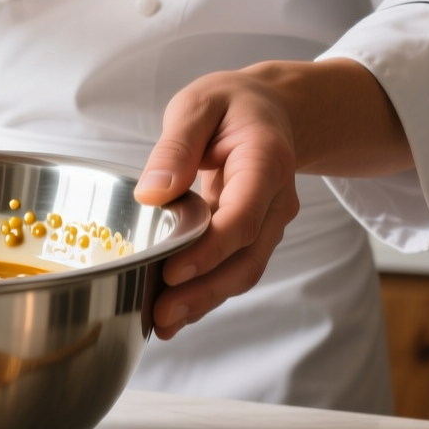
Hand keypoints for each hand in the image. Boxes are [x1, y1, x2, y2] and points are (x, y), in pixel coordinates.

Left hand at [133, 59, 411, 338]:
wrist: (271, 110)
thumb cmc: (232, 105)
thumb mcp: (198, 105)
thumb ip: (175, 146)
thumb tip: (152, 193)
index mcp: (266, 161)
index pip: (243, 216)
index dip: (210, 250)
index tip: (173, 272)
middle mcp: (276, 200)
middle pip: (246, 257)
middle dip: (205, 291)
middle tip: (162, 315)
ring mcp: (269, 222)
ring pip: (243, 271)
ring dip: (205, 301)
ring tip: (163, 323)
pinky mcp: (254, 236)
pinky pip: (235, 268)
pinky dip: (207, 291)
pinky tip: (176, 311)